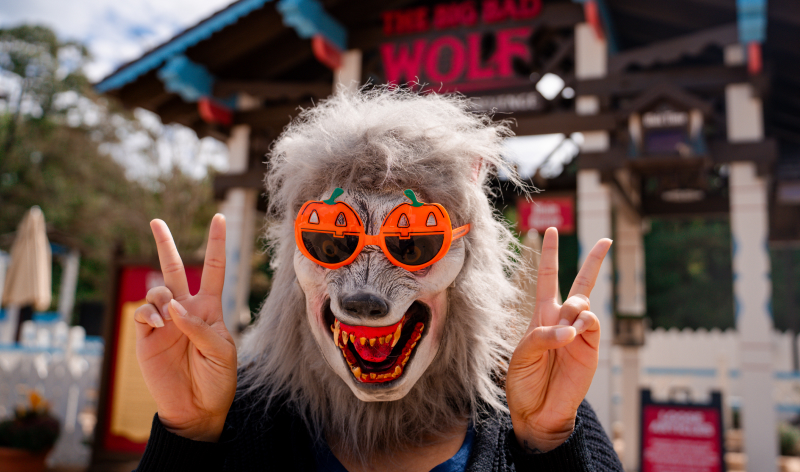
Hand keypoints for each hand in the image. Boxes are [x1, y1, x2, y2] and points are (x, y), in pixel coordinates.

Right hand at [134, 215, 236, 441]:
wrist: (196, 409)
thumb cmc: (217, 380)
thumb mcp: (221, 352)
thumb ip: (200, 327)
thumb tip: (174, 307)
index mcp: (210, 309)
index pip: (214, 269)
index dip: (216, 244)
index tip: (219, 218)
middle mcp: (186, 310)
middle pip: (175, 269)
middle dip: (165, 245)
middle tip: (156, 221)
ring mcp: (164, 322)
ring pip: (157, 290)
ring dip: (162, 298)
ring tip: (167, 319)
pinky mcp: (146, 336)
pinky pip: (142, 313)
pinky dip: (148, 314)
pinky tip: (158, 325)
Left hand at [506, 227, 611, 452]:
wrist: (539, 412)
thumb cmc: (525, 382)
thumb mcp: (522, 355)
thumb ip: (542, 336)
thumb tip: (570, 329)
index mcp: (541, 316)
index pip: (546, 279)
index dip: (548, 256)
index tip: (548, 231)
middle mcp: (562, 320)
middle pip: (580, 283)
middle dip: (593, 262)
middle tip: (605, 240)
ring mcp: (579, 333)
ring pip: (583, 301)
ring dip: (573, 308)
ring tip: (565, 328)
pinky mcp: (591, 348)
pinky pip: (592, 322)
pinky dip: (583, 321)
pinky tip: (575, 330)